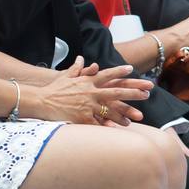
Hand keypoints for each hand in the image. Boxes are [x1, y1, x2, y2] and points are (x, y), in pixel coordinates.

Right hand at [27, 57, 152, 125]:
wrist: (41, 101)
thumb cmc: (53, 89)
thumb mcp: (65, 76)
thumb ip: (76, 68)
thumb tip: (81, 59)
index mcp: (87, 81)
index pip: (107, 74)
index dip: (120, 71)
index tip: (131, 69)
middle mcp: (90, 91)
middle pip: (116, 91)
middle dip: (133, 92)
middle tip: (147, 93)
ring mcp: (88, 105)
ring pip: (112, 109)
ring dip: (126, 113)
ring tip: (139, 116)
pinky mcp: (83, 117)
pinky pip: (99, 123)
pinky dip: (109, 126)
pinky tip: (120, 129)